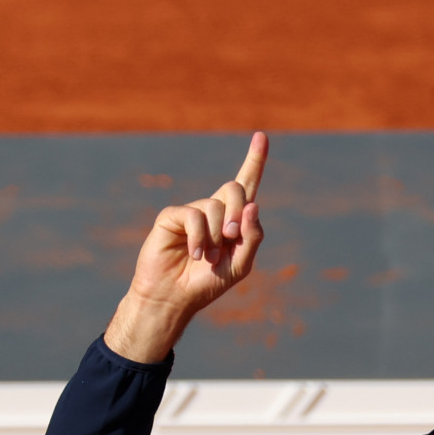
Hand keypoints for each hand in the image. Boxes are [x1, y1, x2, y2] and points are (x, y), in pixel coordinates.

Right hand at [104, 132, 268, 361]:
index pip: (247, 185)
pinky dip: (198, 237)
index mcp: (234, 220)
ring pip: (215, 206)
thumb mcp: (240, 265)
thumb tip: (253, 206)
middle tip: (231, 238)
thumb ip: (252, 237)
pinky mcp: (172, 216)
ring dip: (216, 236)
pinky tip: (193, 254)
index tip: (261, 137)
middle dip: (239, 213)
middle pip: (236, 189)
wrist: (175, 297)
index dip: (255, 161)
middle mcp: (214, 210)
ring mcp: (192, 212)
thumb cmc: (207, 282)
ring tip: (206, 257)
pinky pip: (193, 216)